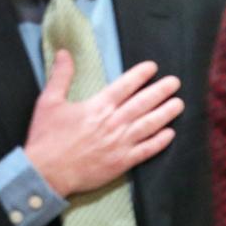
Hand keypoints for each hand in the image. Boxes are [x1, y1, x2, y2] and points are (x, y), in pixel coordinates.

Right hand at [24, 51, 183, 197]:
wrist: (47, 172)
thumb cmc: (46, 137)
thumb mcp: (48, 101)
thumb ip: (60, 76)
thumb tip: (64, 53)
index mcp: (97, 107)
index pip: (124, 86)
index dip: (140, 75)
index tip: (153, 67)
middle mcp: (113, 123)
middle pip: (143, 103)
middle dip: (161, 91)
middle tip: (175, 82)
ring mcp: (120, 144)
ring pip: (149, 125)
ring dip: (166, 113)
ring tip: (179, 104)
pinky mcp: (122, 162)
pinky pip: (147, 150)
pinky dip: (160, 141)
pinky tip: (170, 134)